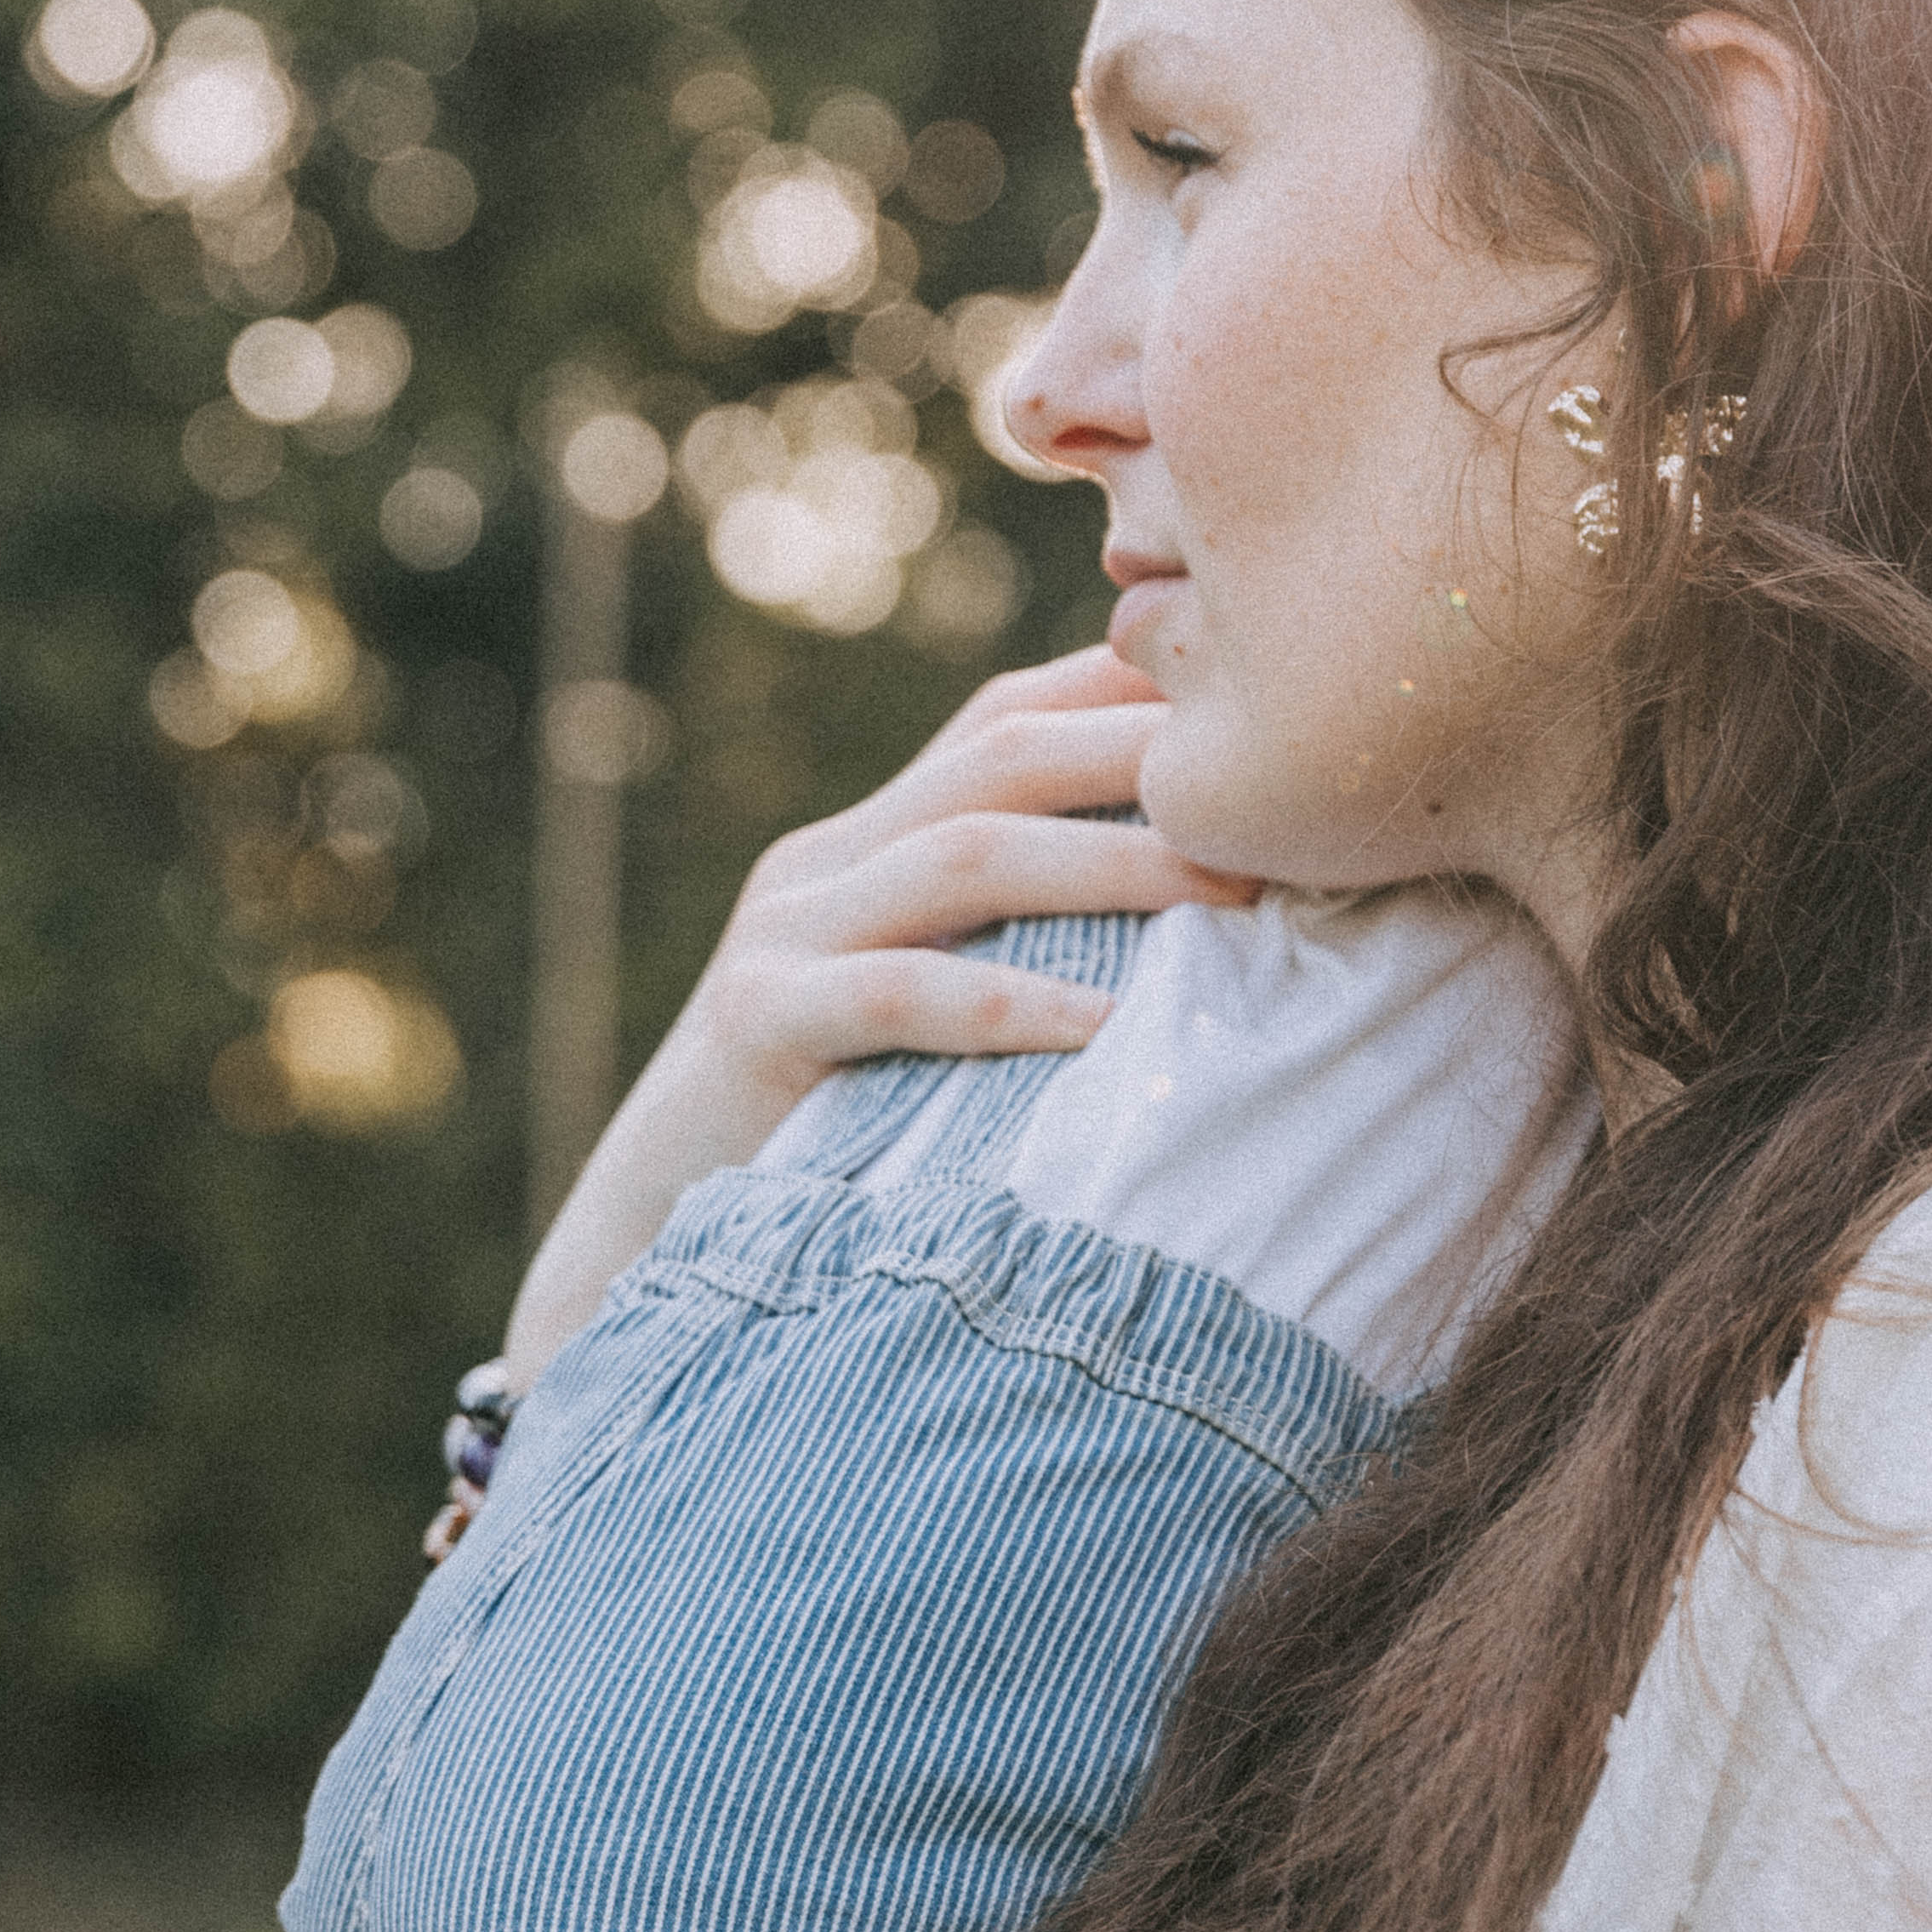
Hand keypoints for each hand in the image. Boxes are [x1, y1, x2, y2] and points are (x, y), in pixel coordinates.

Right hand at [505, 642, 1252, 1379]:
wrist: (646, 1239)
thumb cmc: (822, 1138)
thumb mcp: (926, 1019)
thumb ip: (1021, 950)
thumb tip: (1205, 932)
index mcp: (874, 840)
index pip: (1008, 717)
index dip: (1130, 692)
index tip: (1269, 698)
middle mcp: (828, 861)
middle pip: (1002, 754)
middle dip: (1148, 757)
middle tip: (1285, 789)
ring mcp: (786, 934)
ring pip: (968, 854)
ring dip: (1114, 864)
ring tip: (1234, 893)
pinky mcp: (758, 1024)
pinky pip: (903, 996)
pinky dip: (1015, 1003)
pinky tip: (1110, 1026)